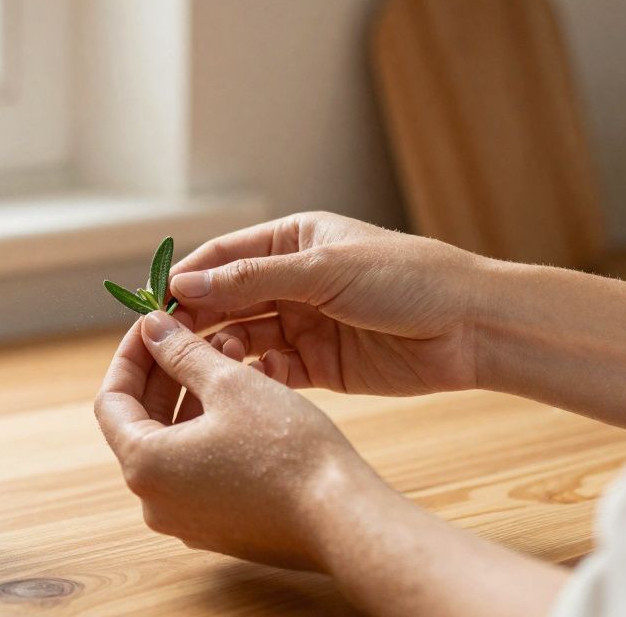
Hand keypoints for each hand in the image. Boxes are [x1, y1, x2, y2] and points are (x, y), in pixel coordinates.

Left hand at [94, 310, 383, 570]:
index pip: (111, 399)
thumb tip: (151, 328)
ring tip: (231, 353)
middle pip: (142, 421)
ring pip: (175, 441)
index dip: (131, 354)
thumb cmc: (288, 450)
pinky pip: (200, 467)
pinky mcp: (220, 527)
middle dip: (167, 370)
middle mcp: (154, 501)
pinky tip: (246, 394)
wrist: (345, 518)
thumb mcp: (229, 384)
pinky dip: (212, 428)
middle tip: (194, 330)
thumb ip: (181, 352)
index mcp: (144, 467)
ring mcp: (186, 519)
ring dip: (194, 395)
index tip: (154, 322)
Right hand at [170, 212, 484, 400]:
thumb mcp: (324, 269)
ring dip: (222, 352)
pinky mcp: (318, 365)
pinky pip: (271, 371)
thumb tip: (185, 285)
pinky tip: (250, 383)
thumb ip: (252, 279)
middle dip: (196, 321)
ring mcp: (304, 323)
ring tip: (206, 368)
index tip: (154, 304)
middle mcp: (292, 281)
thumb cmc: (407, 278)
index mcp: (292, 241)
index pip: (222, 257)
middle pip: (226, 300)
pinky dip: (255, 377)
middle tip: (165, 345)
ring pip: (243, 338)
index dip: (187, 279)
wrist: (471, 327)